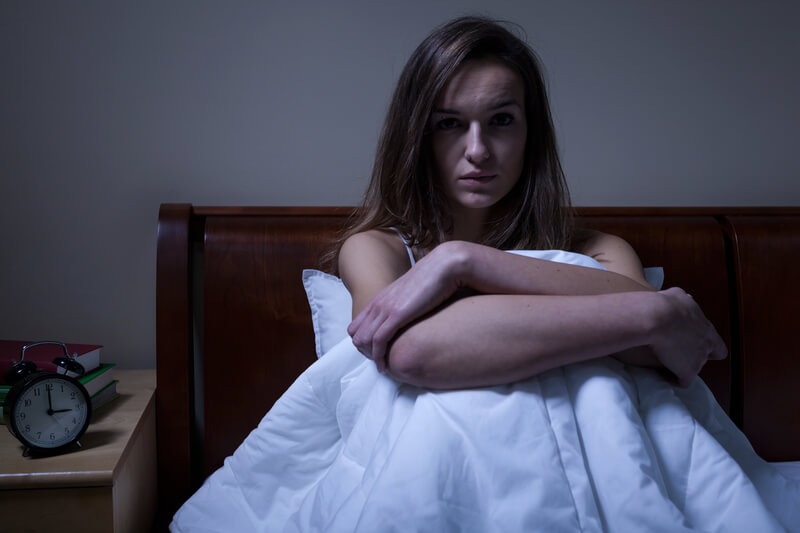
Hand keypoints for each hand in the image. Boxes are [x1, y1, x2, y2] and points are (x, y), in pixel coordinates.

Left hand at [348, 241, 466, 371]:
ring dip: (371, 357)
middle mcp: (378, 303)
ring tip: (383, 368)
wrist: (444, 266)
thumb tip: (411, 316)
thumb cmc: (435, 281)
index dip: (364, 342)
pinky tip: (386, 366)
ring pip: (364, 340)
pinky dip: (379, 357)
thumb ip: (406, 305)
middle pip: (356, 334)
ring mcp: (386, 308)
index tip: (376, 354)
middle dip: (365, 353)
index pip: (357, 325)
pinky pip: (379, 341)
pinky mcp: (396, 315)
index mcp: (381, 299)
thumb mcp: (413, 295)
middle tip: (379, 364)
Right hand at [648, 287, 727, 386]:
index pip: (717, 344)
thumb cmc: (666, 304)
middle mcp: (706, 344)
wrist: (658, 317)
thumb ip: (685, 302)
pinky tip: (662, 374)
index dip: (707, 346)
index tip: (691, 342)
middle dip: (695, 354)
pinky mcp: (688, 371)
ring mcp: (699, 359)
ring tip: (666, 360)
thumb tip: (684, 300)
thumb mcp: (678, 296)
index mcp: (706, 328)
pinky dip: (673, 378)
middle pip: (708, 356)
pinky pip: (683, 381)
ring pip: (695, 367)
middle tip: (678, 351)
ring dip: (682, 364)